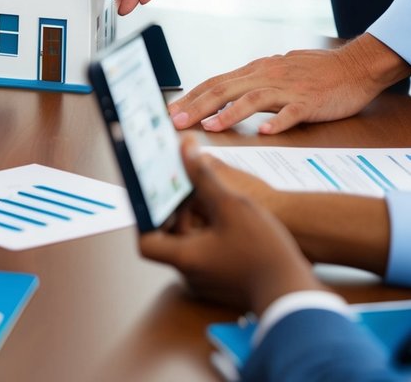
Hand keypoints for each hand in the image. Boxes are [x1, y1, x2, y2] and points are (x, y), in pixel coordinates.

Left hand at [139, 139, 323, 312]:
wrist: (296, 292)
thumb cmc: (264, 250)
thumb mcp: (232, 204)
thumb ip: (203, 176)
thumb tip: (184, 149)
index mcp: (184, 258)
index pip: (145, 240)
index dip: (146, 218)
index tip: (156, 197)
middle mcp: (189, 275)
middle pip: (167, 240)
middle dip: (175, 214)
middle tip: (186, 191)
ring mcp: (206, 282)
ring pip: (189, 247)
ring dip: (195, 224)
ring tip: (208, 201)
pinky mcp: (223, 284)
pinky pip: (207, 258)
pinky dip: (210, 238)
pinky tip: (227, 221)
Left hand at [168, 34, 409, 133]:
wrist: (354, 66)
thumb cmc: (314, 72)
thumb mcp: (274, 73)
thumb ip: (249, 85)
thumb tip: (222, 98)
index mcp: (255, 71)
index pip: (214, 83)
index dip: (190, 97)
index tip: (169, 111)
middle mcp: (266, 76)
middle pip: (224, 90)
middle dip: (196, 106)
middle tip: (175, 121)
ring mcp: (288, 89)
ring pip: (252, 99)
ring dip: (228, 114)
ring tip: (209, 127)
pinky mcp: (310, 101)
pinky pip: (292, 111)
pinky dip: (278, 120)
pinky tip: (265, 131)